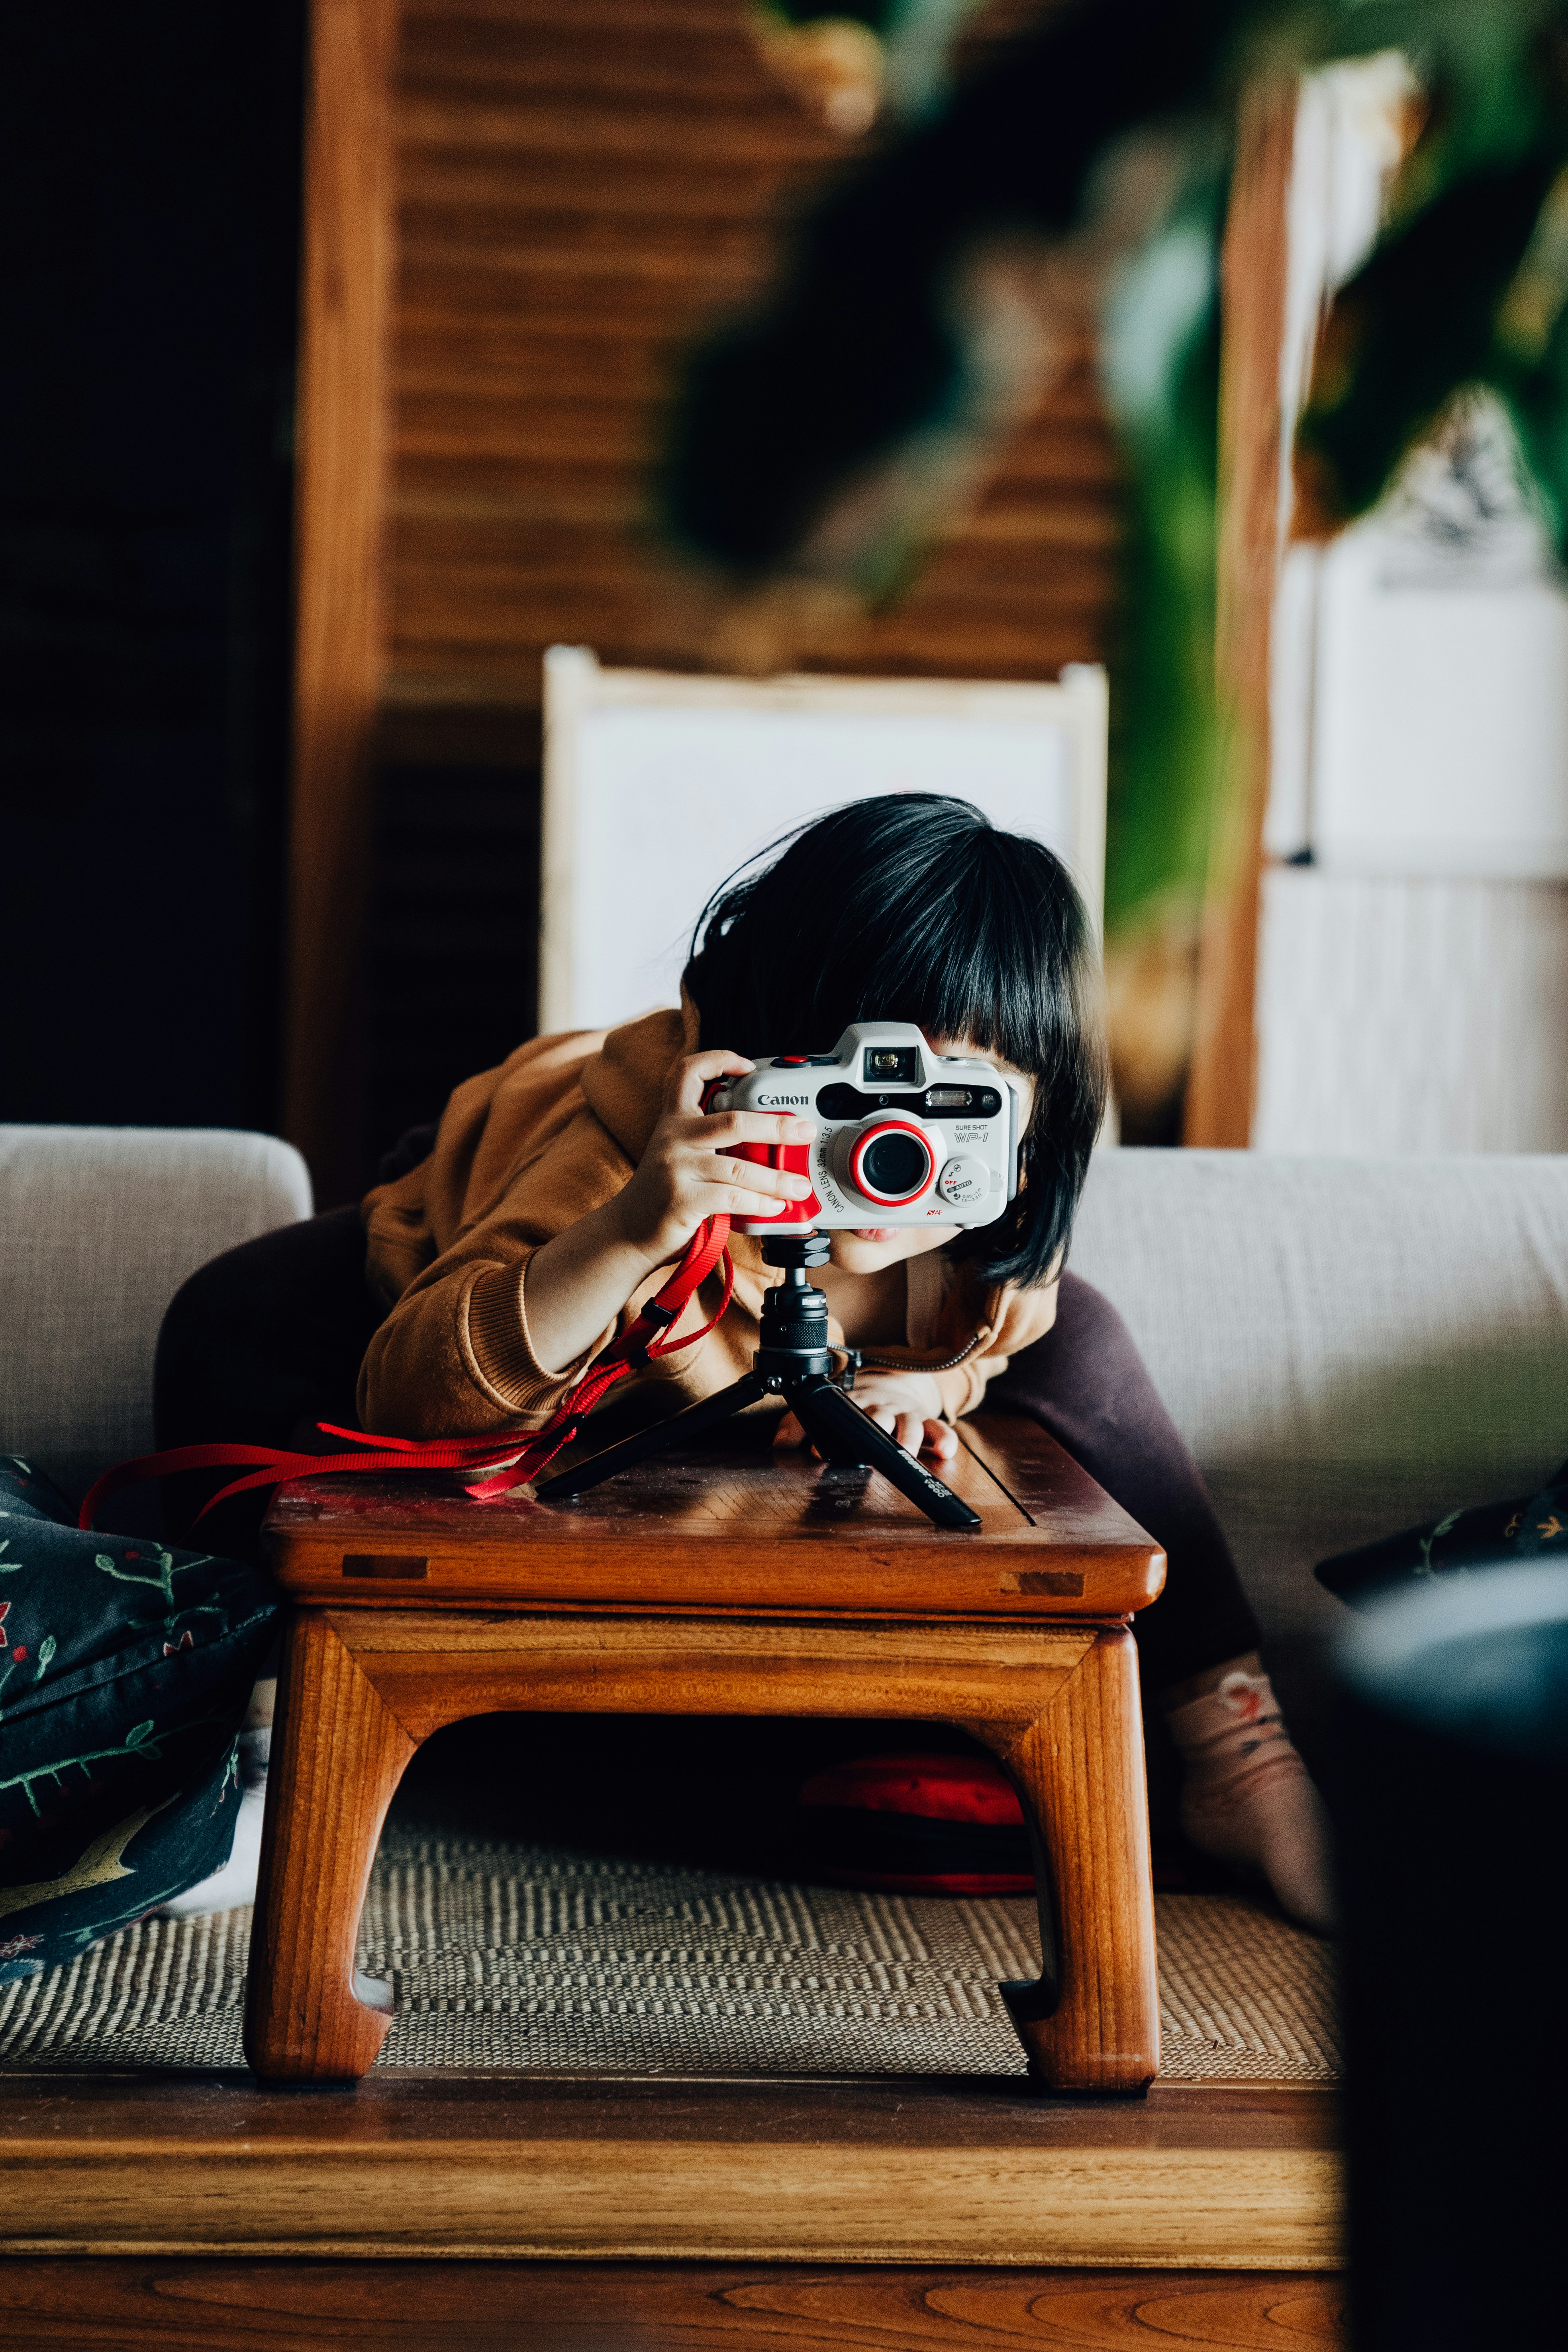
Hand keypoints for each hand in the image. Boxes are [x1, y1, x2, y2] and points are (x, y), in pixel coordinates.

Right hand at [607, 1049, 816, 1270]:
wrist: (629, 1231)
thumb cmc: (665, 1192)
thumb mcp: (680, 1153)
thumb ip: (711, 1140)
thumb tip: (769, 1143)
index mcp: (674, 1119)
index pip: (688, 1073)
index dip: (718, 1060)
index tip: (749, 1067)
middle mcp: (673, 1137)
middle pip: (732, 1121)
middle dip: (776, 1126)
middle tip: (805, 1131)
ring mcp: (676, 1168)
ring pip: (739, 1167)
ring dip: (776, 1177)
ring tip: (800, 1184)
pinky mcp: (681, 1200)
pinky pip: (732, 1198)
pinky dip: (760, 1203)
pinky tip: (775, 1206)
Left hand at [774, 1369, 956, 1461]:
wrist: (892, 1382)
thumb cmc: (857, 1404)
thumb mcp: (826, 1409)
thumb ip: (798, 1424)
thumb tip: (778, 1443)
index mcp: (854, 1406)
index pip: (839, 1417)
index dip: (827, 1434)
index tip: (817, 1451)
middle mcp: (881, 1408)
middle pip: (880, 1418)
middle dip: (876, 1431)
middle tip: (869, 1454)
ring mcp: (905, 1414)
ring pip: (911, 1424)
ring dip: (910, 1439)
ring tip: (907, 1454)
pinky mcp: (926, 1421)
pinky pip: (940, 1429)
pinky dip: (945, 1439)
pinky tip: (944, 1451)